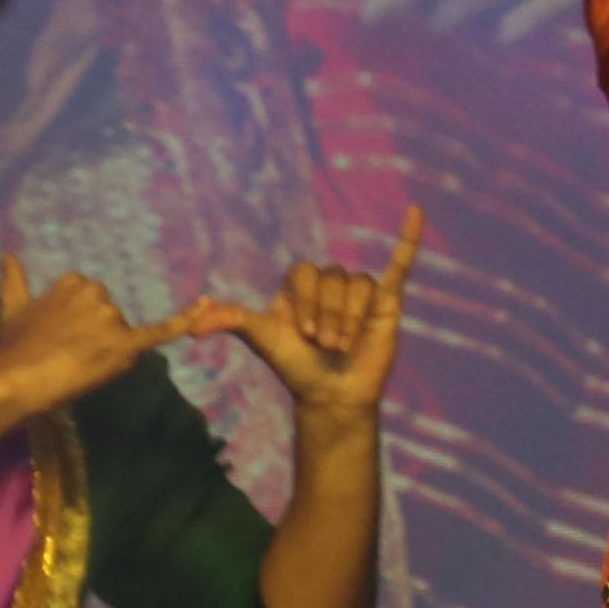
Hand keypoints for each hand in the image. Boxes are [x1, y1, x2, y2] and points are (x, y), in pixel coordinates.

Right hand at [0, 266, 186, 421]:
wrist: (14, 378)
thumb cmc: (12, 345)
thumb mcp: (12, 306)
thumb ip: (14, 279)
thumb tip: (7, 254)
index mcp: (76, 282)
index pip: (92, 304)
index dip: (79, 327)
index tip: (58, 340)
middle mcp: (98, 294)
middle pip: (111, 320)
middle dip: (95, 338)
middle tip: (65, 357)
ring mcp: (112, 319)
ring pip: (123, 338)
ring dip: (106, 353)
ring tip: (73, 366)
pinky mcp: (123, 347)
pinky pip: (161, 332)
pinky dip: (185, 318)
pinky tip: (207, 303)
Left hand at [180, 205, 419, 422]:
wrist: (333, 395)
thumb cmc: (296, 368)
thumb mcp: (263, 341)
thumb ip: (232, 322)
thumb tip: (193, 326)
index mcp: (300, 285)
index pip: (304, 272)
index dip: (306, 301)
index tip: (304, 333)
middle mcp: (330, 283)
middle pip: (334, 278)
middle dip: (330, 316)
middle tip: (327, 345)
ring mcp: (359, 291)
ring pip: (359, 285)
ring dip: (351, 317)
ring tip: (346, 345)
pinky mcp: (387, 300)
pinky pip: (400, 263)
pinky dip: (409, 238)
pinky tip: (415, 212)